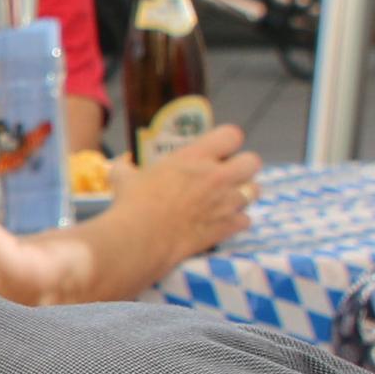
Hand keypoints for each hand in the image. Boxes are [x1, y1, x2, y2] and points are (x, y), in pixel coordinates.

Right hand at [111, 123, 261, 269]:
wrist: (141, 239)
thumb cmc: (132, 204)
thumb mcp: (123, 178)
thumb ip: (126, 168)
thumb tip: (120, 165)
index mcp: (195, 156)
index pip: (232, 135)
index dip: (226, 142)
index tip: (217, 151)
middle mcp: (217, 175)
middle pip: (253, 161)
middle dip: (243, 167)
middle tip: (226, 176)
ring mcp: (226, 202)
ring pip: (254, 190)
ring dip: (243, 194)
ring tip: (226, 200)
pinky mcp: (228, 226)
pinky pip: (246, 220)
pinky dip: (236, 222)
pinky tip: (221, 223)